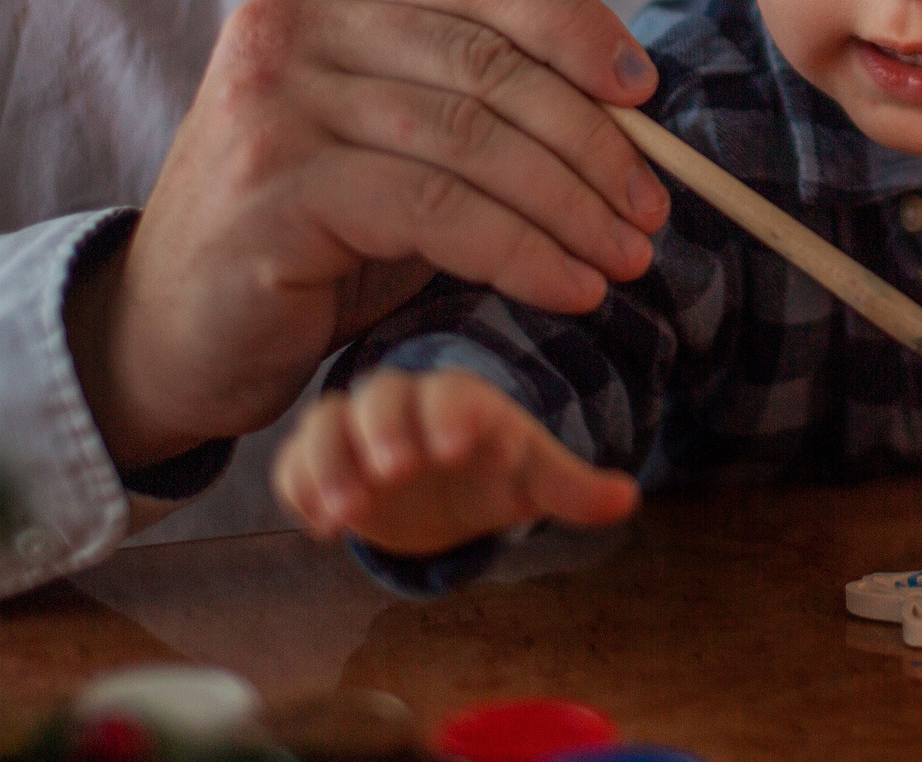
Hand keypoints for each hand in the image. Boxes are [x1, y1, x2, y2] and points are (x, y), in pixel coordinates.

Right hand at [67, 0, 668, 470]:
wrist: (169, 337)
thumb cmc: (308, 242)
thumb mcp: (394, 147)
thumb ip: (476, 105)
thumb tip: (631, 106)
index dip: (576, 25)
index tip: (645, 93)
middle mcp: (290, 26)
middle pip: (488, 63)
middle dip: (593, 139)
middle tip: (654, 205)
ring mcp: (273, 101)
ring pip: (475, 140)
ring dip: (572, 205)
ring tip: (627, 255)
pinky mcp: (276, 186)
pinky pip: (440, 212)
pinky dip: (523, 252)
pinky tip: (570, 287)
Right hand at [272, 367, 638, 557]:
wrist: (441, 485)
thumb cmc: (490, 469)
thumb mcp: (531, 477)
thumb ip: (572, 489)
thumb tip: (627, 498)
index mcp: (461, 400)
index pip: (453, 394)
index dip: (453, 413)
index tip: (457, 444)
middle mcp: (405, 405)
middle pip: (383, 399)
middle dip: (385, 431)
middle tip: (395, 471)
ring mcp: (356, 431)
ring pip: (328, 425)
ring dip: (330, 464)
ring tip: (344, 512)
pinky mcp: (320, 461)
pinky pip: (294, 463)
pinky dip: (298, 488)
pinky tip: (317, 526)